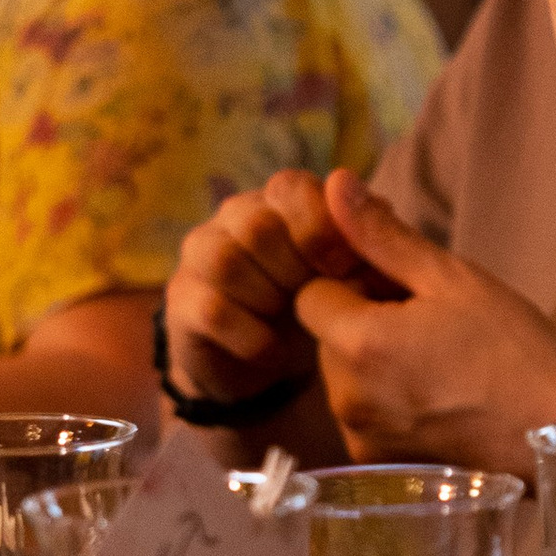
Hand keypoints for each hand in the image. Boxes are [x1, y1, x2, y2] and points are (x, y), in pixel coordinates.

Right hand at [161, 170, 393, 405]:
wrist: (267, 369)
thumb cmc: (318, 307)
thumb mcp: (352, 275)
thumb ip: (367, 240)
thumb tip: (374, 211)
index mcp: (278, 202)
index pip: (290, 186)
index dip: (321, 227)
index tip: (345, 268)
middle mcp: (233, 218)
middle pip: (257, 226)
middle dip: (296, 271)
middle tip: (317, 299)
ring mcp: (201, 255)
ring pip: (226, 261)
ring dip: (269, 300)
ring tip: (292, 322)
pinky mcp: (181, 300)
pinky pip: (212, 310)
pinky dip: (252, 337)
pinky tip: (272, 352)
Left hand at [294, 172, 555, 468]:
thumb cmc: (514, 347)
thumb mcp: (452, 278)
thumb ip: (382, 235)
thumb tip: (333, 184)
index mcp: (359, 343)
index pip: (310, 293)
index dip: (349, 281)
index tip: (399, 287)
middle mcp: (346, 396)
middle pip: (325, 337)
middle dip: (360, 321)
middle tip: (426, 321)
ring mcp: (360, 435)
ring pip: (343, 376)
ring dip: (372, 361)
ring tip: (436, 359)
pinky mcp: (378, 463)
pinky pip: (362, 414)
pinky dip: (386, 400)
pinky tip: (436, 395)